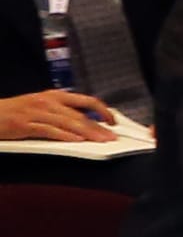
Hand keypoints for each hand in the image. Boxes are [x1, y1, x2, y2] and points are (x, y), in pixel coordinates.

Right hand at [0, 90, 127, 143]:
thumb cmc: (15, 111)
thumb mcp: (42, 105)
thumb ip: (62, 112)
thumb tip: (85, 122)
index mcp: (54, 96)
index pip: (86, 100)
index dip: (102, 110)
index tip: (113, 120)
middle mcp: (48, 102)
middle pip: (79, 115)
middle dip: (98, 127)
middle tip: (112, 137)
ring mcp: (36, 113)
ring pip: (68, 123)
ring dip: (87, 133)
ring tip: (100, 141)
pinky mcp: (25, 125)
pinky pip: (49, 130)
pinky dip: (64, 135)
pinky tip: (76, 140)